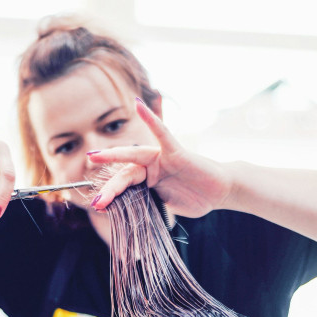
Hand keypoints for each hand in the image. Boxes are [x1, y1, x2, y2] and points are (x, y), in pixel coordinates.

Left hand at [88, 99, 230, 217]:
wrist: (221, 192)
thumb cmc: (196, 198)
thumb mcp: (168, 206)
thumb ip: (149, 203)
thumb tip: (124, 211)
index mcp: (148, 182)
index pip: (125, 188)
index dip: (112, 197)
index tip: (98, 207)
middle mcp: (152, 168)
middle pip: (126, 175)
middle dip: (111, 188)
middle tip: (96, 201)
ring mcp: (162, 159)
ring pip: (135, 156)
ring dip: (114, 155)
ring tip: (95, 156)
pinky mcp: (176, 151)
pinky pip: (163, 133)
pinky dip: (151, 119)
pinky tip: (139, 105)